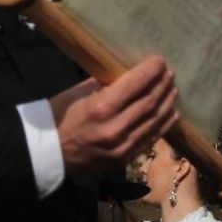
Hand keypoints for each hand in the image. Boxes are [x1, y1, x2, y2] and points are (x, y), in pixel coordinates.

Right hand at [50, 56, 179, 176]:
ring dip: (167, 103)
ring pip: (154, 122)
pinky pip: (150, 140)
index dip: (151, 71)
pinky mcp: (124, 161)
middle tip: (170, 72)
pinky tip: (172, 113)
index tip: (160, 60)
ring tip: (173, 89)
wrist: (48, 153)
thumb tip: (129, 71)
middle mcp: (115, 128)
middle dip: (162, 84)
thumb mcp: (79, 91)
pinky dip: (163, 125)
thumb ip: (105, 83)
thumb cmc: (60, 115)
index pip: (135, 85)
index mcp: (101, 107)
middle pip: (149, 103)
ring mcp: (121, 148)